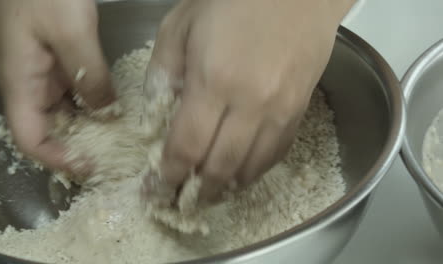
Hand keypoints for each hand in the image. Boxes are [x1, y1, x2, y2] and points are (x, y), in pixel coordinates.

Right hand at [0, 0, 114, 172]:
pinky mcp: (55, 61)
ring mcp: (41, 73)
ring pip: (61, 113)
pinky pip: (71, 93)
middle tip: (112, 157)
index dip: (56, 159)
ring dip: (86, 127)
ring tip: (118, 139)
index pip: (29, 138)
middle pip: (47, 130)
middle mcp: (27, 84)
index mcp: (20, 83)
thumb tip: (107, 111)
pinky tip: (112, 109)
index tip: (89, 167)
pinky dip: (89, 105)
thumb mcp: (71, 32)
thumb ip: (89, 75)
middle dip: (76, 147)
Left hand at [143, 0, 354, 203]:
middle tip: (180, 203)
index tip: (156, 193)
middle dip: (195, 193)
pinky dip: (254, 172)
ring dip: (225, 188)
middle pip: (219, 167)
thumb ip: (163, 73)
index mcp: (214, 81)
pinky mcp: (299, 110)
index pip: (186, 147)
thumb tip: (157, 117)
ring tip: (206, 196)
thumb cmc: (234, 0)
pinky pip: (275, 154)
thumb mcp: (180, 25)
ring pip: (250, 168)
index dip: (168, 177)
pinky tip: (239, 175)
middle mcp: (250, 104)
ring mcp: (279, 110)